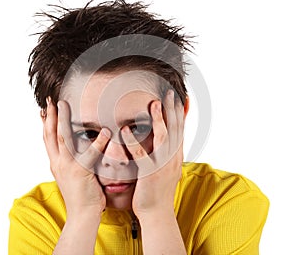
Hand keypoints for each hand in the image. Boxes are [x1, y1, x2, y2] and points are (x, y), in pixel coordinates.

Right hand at [42, 97, 110, 217]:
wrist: (82, 215)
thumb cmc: (81, 194)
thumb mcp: (71, 174)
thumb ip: (71, 160)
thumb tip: (76, 147)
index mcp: (56, 163)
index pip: (47, 139)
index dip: (45, 123)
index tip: (44, 110)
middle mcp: (58, 163)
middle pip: (50, 135)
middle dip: (50, 116)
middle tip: (51, 100)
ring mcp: (67, 167)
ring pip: (63, 138)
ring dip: (63, 120)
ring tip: (65, 105)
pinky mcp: (81, 172)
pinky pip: (89, 153)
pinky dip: (97, 141)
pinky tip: (105, 131)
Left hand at [121, 90, 184, 217]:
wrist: (157, 212)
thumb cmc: (158, 189)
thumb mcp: (167, 168)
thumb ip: (168, 153)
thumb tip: (167, 140)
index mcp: (176, 156)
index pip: (180, 130)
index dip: (179, 113)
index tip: (178, 98)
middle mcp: (172, 158)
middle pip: (174, 129)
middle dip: (172, 110)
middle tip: (169, 92)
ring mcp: (162, 166)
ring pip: (162, 138)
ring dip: (159, 120)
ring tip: (153, 103)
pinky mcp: (149, 174)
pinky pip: (141, 155)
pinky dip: (134, 142)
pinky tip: (126, 130)